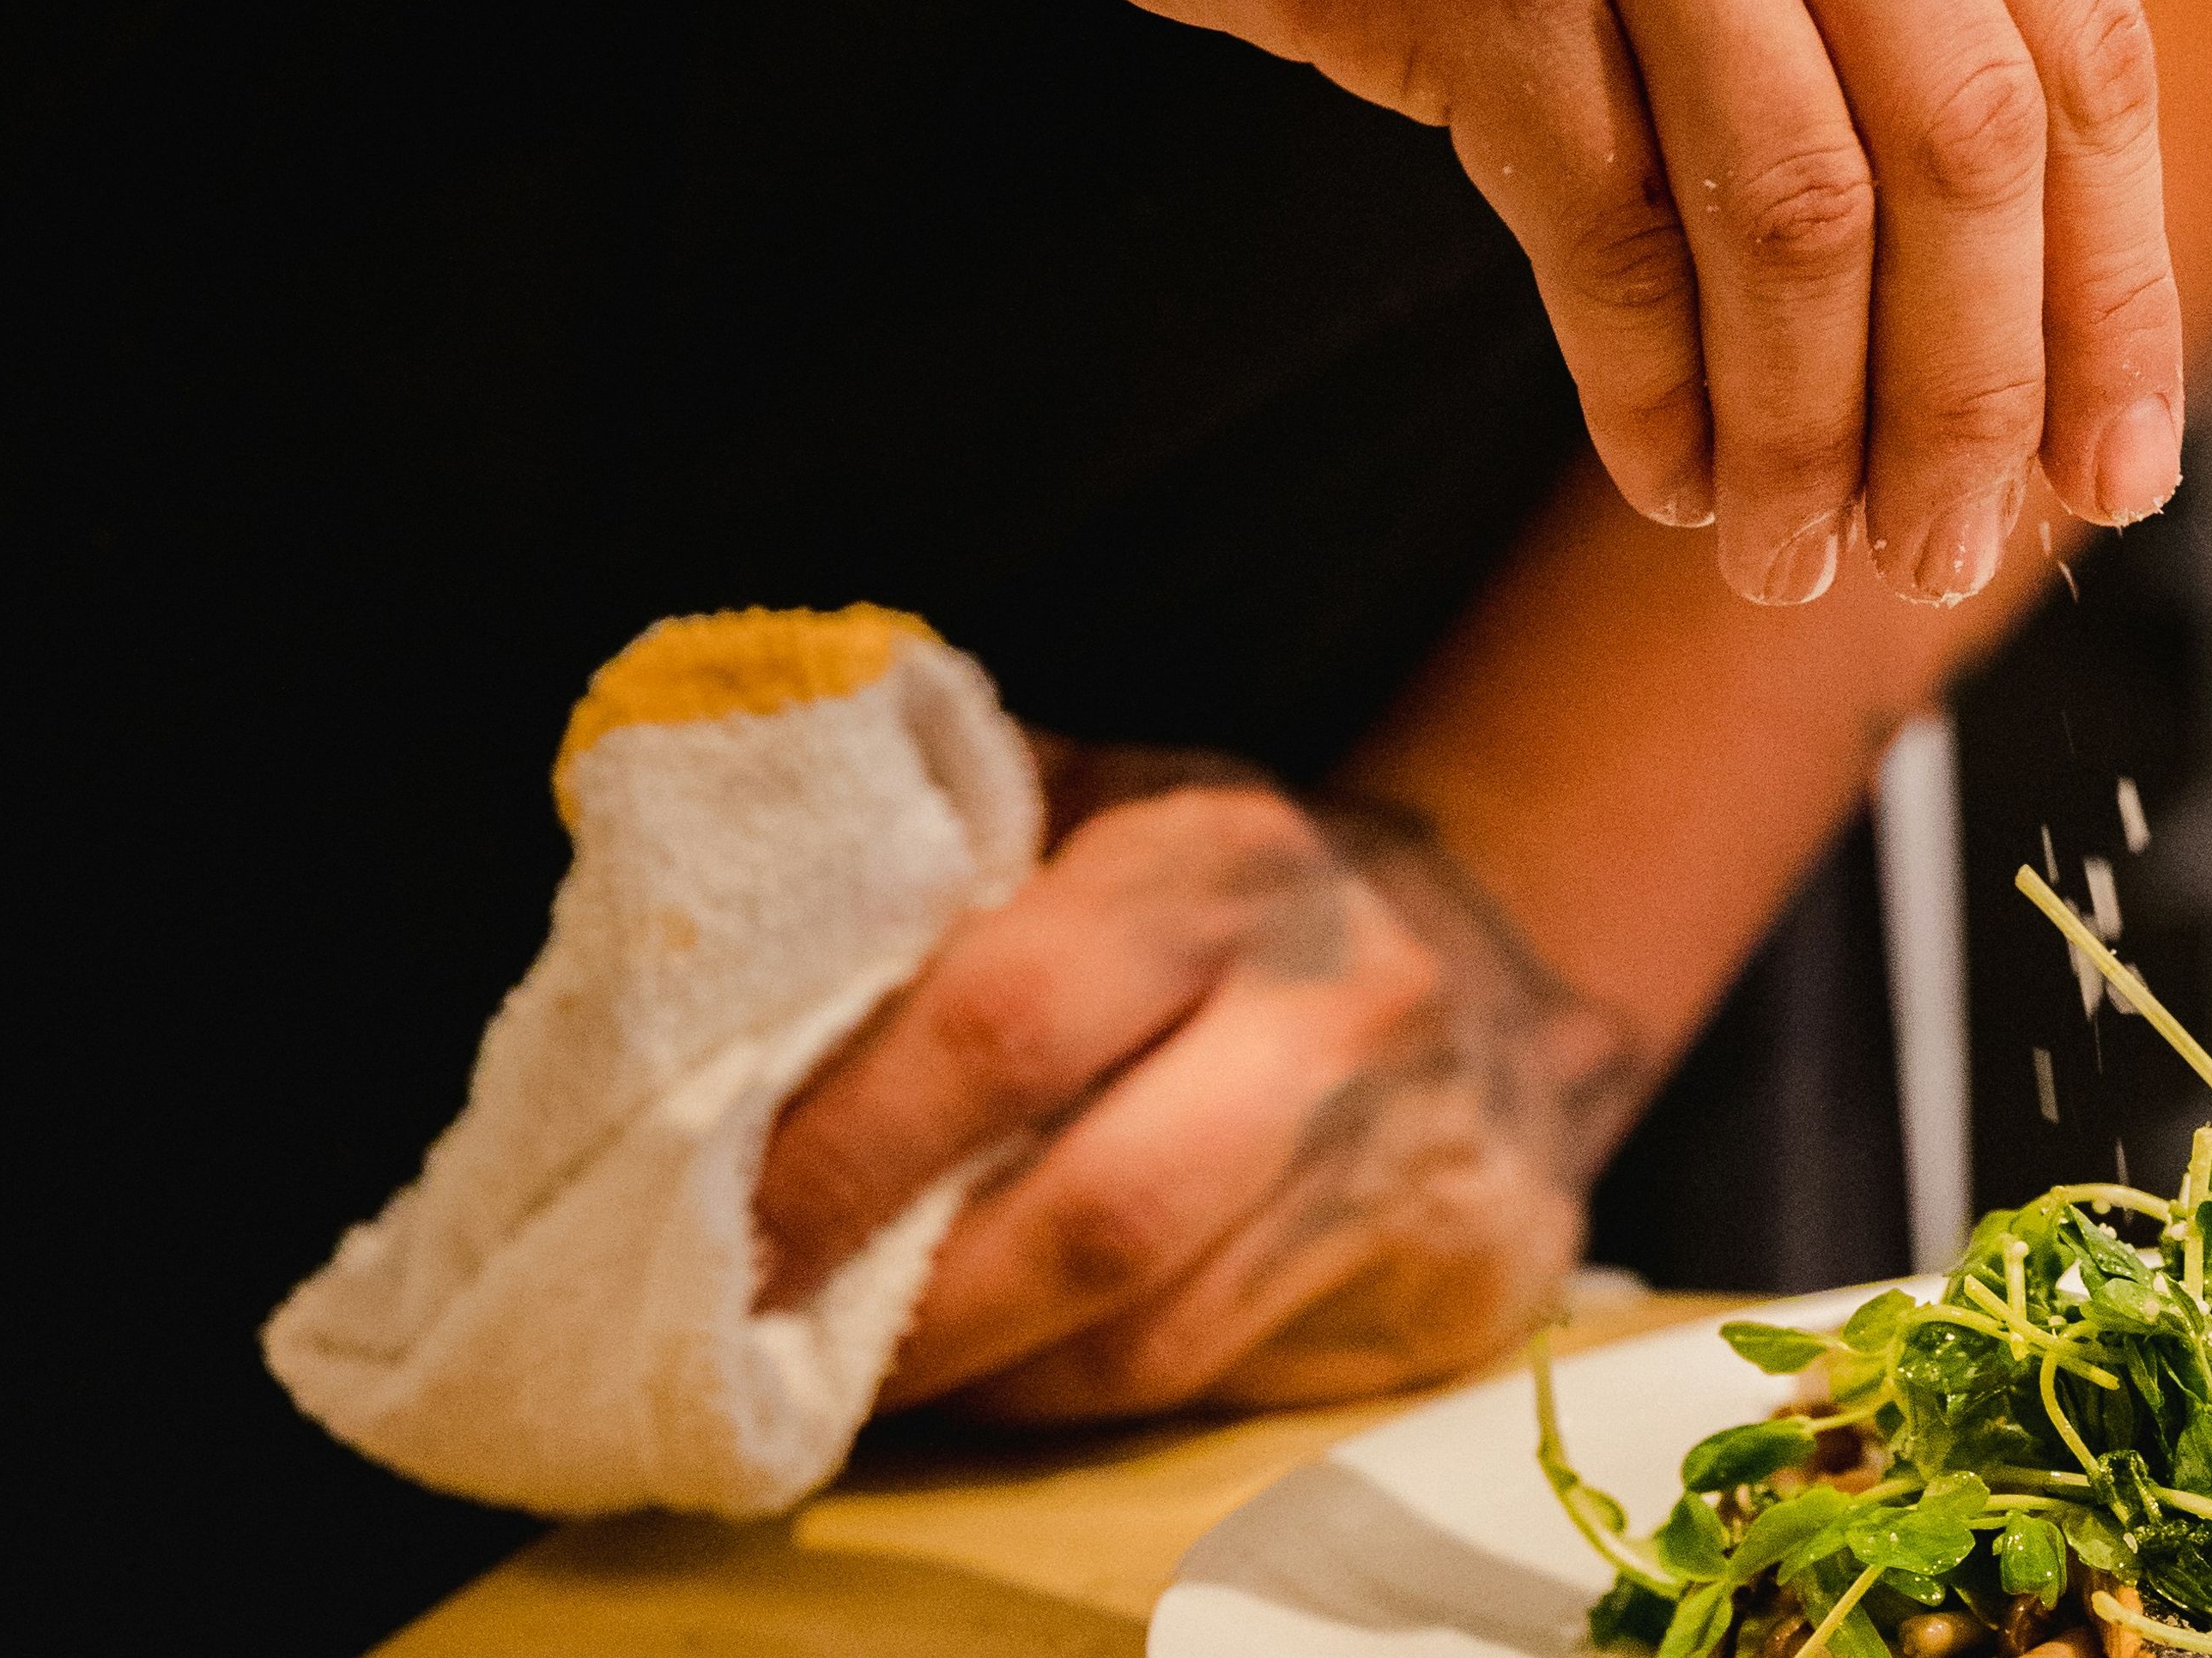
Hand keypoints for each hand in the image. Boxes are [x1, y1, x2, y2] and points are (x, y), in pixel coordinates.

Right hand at [694, 0, 2181, 603]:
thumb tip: (1991, 259)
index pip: (2085, 31)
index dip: (2112, 284)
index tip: (2113, 469)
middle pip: (1974, 141)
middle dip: (1982, 396)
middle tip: (1950, 557)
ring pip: (1804, 210)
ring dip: (1816, 431)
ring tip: (1792, 559)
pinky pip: (1612, 231)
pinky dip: (1654, 392)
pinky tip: (1657, 475)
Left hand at [750, 749, 1644, 1419]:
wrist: (1498, 971)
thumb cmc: (1229, 895)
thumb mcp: (1104, 810)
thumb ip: (945, 854)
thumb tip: (713, 923)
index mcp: (1219, 858)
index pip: (1008, 1016)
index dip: (849, 1141)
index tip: (718, 1219)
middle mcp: (1332, 1003)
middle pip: (1092, 1213)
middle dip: (901, 1309)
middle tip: (752, 1346)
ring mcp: (1406, 1156)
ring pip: (1146, 1340)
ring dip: (973, 1378)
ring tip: (849, 1373)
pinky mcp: (1450, 1287)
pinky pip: (1216, 1387)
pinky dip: (1072, 1401)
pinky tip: (995, 1375)